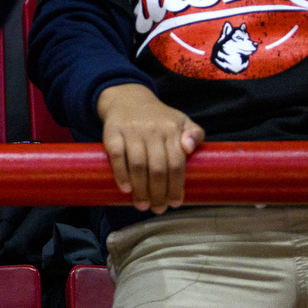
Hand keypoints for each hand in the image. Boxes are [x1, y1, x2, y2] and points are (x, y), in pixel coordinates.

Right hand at [96, 83, 204, 212]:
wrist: (127, 98)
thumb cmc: (158, 117)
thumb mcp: (182, 120)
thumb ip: (195, 134)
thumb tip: (190, 148)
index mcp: (172, 129)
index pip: (177, 162)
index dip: (176, 186)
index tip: (175, 203)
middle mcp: (152, 129)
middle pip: (158, 167)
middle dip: (159, 193)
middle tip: (158, 209)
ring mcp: (131, 130)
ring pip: (138, 164)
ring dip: (141, 189)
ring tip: (142, 205)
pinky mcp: (112, 131)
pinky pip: (117, 154)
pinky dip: (121, 173)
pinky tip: (125, 188)